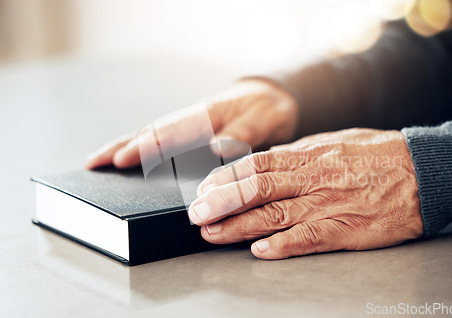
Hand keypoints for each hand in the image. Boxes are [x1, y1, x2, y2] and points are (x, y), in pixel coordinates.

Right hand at [85, 79, 298, 168]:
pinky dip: (141, 151)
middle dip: (120, 147)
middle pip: (150, 133)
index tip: (121, 159)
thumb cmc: (267, 109)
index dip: (145, 147)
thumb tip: (217, 148)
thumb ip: (244, 133)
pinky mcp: (192, 135)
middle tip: (92, 163)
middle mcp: (192, 121)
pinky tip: (128, 160)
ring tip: (97, 162)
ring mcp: (189, 128)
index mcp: (206, 116)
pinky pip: (162, 143)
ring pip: (151, 137)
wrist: (270, 98)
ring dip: (123, 148)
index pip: (170, 132)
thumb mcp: (265, 120)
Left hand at [188, 128, 423, 258]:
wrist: (424, 172)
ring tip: (213, 233)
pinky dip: (283, 245)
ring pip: (275, 214)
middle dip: (222, 202)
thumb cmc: (378, 154)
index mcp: (310, 155)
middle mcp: (314, 177)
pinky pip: (310, 238)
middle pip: (258, 189)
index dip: (226, 177)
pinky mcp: (347, 228)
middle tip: (196, 213)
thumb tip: (267, 160)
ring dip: (240, 225)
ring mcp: (329, 203)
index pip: (257, 164)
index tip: (205, 188)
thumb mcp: (335, 141)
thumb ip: (300, 153)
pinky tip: (260, 251)